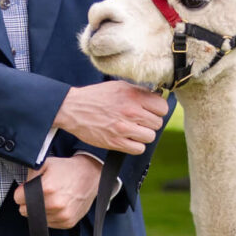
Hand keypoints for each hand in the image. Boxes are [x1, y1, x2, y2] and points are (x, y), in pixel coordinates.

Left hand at [11, 156, 106, 229]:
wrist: (90, 175)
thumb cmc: (67, 169)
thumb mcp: (45, 163)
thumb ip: (29, 176)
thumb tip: (22, 189)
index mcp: (47, 189)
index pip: (18, 198)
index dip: (21, 192)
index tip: (28, 188)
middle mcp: (55, 204)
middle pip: (24, 210)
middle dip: (29, 202)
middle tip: (40, 193)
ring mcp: (62, 215)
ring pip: (36, 219)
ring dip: (40, 210)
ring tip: (52, 197)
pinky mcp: (68, 222)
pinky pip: (48, 224)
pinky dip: (50, 216)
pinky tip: (57, 204)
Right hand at [53, 81, 168, 154]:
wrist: (72, 108)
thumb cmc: (95, 97)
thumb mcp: (119, 86)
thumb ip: (138, 91)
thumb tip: (156, 97)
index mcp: (132, 95)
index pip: (162, 107)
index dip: (158, 109)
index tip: (150, 110)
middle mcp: (130, 111)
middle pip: (157, 123)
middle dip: (150, 122)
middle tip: (139, 120)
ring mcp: (123, 128)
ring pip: (150, 137)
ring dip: (143, 135)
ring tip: (133, 130)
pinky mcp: (116, 142)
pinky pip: (139, 149)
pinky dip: (136, 145)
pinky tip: (128, 138)